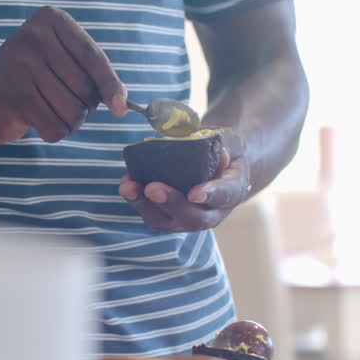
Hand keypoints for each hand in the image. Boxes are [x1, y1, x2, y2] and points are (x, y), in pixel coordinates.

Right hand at [0, 6, 127, 142]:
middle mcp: (35, 36)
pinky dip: (52, 132)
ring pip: (74, 111)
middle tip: (55, 100)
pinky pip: (56, 126)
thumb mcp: (57, 61)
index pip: (93, 57)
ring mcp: (23, 65)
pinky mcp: (16, 97)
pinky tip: (35, 122)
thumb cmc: (25, 80)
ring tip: (44, 110)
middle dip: (81, 106)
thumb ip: (90, 74)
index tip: (121, 108)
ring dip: (67, 121)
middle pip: (86, 89)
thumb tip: (122, 102)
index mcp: (51, 20)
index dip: (110, 86)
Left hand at [119, 148, 252, 232]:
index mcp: (232, 190)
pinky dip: (136, 200)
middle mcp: (212, 212)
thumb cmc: (224, 151)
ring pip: (167, 221)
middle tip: (152, 188)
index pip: (225, 195)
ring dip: (145, 205)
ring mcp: (188, 219)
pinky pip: (151, 215)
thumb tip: (194, 138)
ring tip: (129, 187)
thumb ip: (217, 141)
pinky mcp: (169, 218)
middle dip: (171, 203)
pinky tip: (127, 183)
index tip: (194, 193)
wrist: (219, 167)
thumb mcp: (229, 140)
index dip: (210, 194)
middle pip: (193, 217)